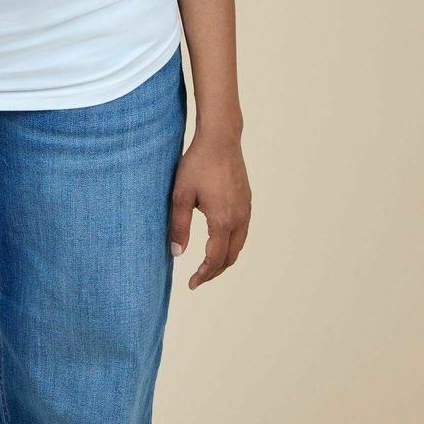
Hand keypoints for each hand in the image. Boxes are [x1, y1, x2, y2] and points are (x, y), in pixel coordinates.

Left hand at [168, 129, 250, 288]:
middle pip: (230, 257)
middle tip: (198, 278)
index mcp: (222, 220)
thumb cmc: (197, 164)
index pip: (215, 259)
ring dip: (224, 259)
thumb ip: (179, 226)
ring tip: (207, 264)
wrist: (220, 139)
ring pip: (238, 246)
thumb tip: (177, 253)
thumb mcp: (181, 194)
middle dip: (214, 271)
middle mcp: (239, 219)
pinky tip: (218, 241)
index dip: (203, 274)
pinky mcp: (247, 201)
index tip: (191, 284)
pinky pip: (242, 232)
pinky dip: (231, 244)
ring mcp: (246, 210)